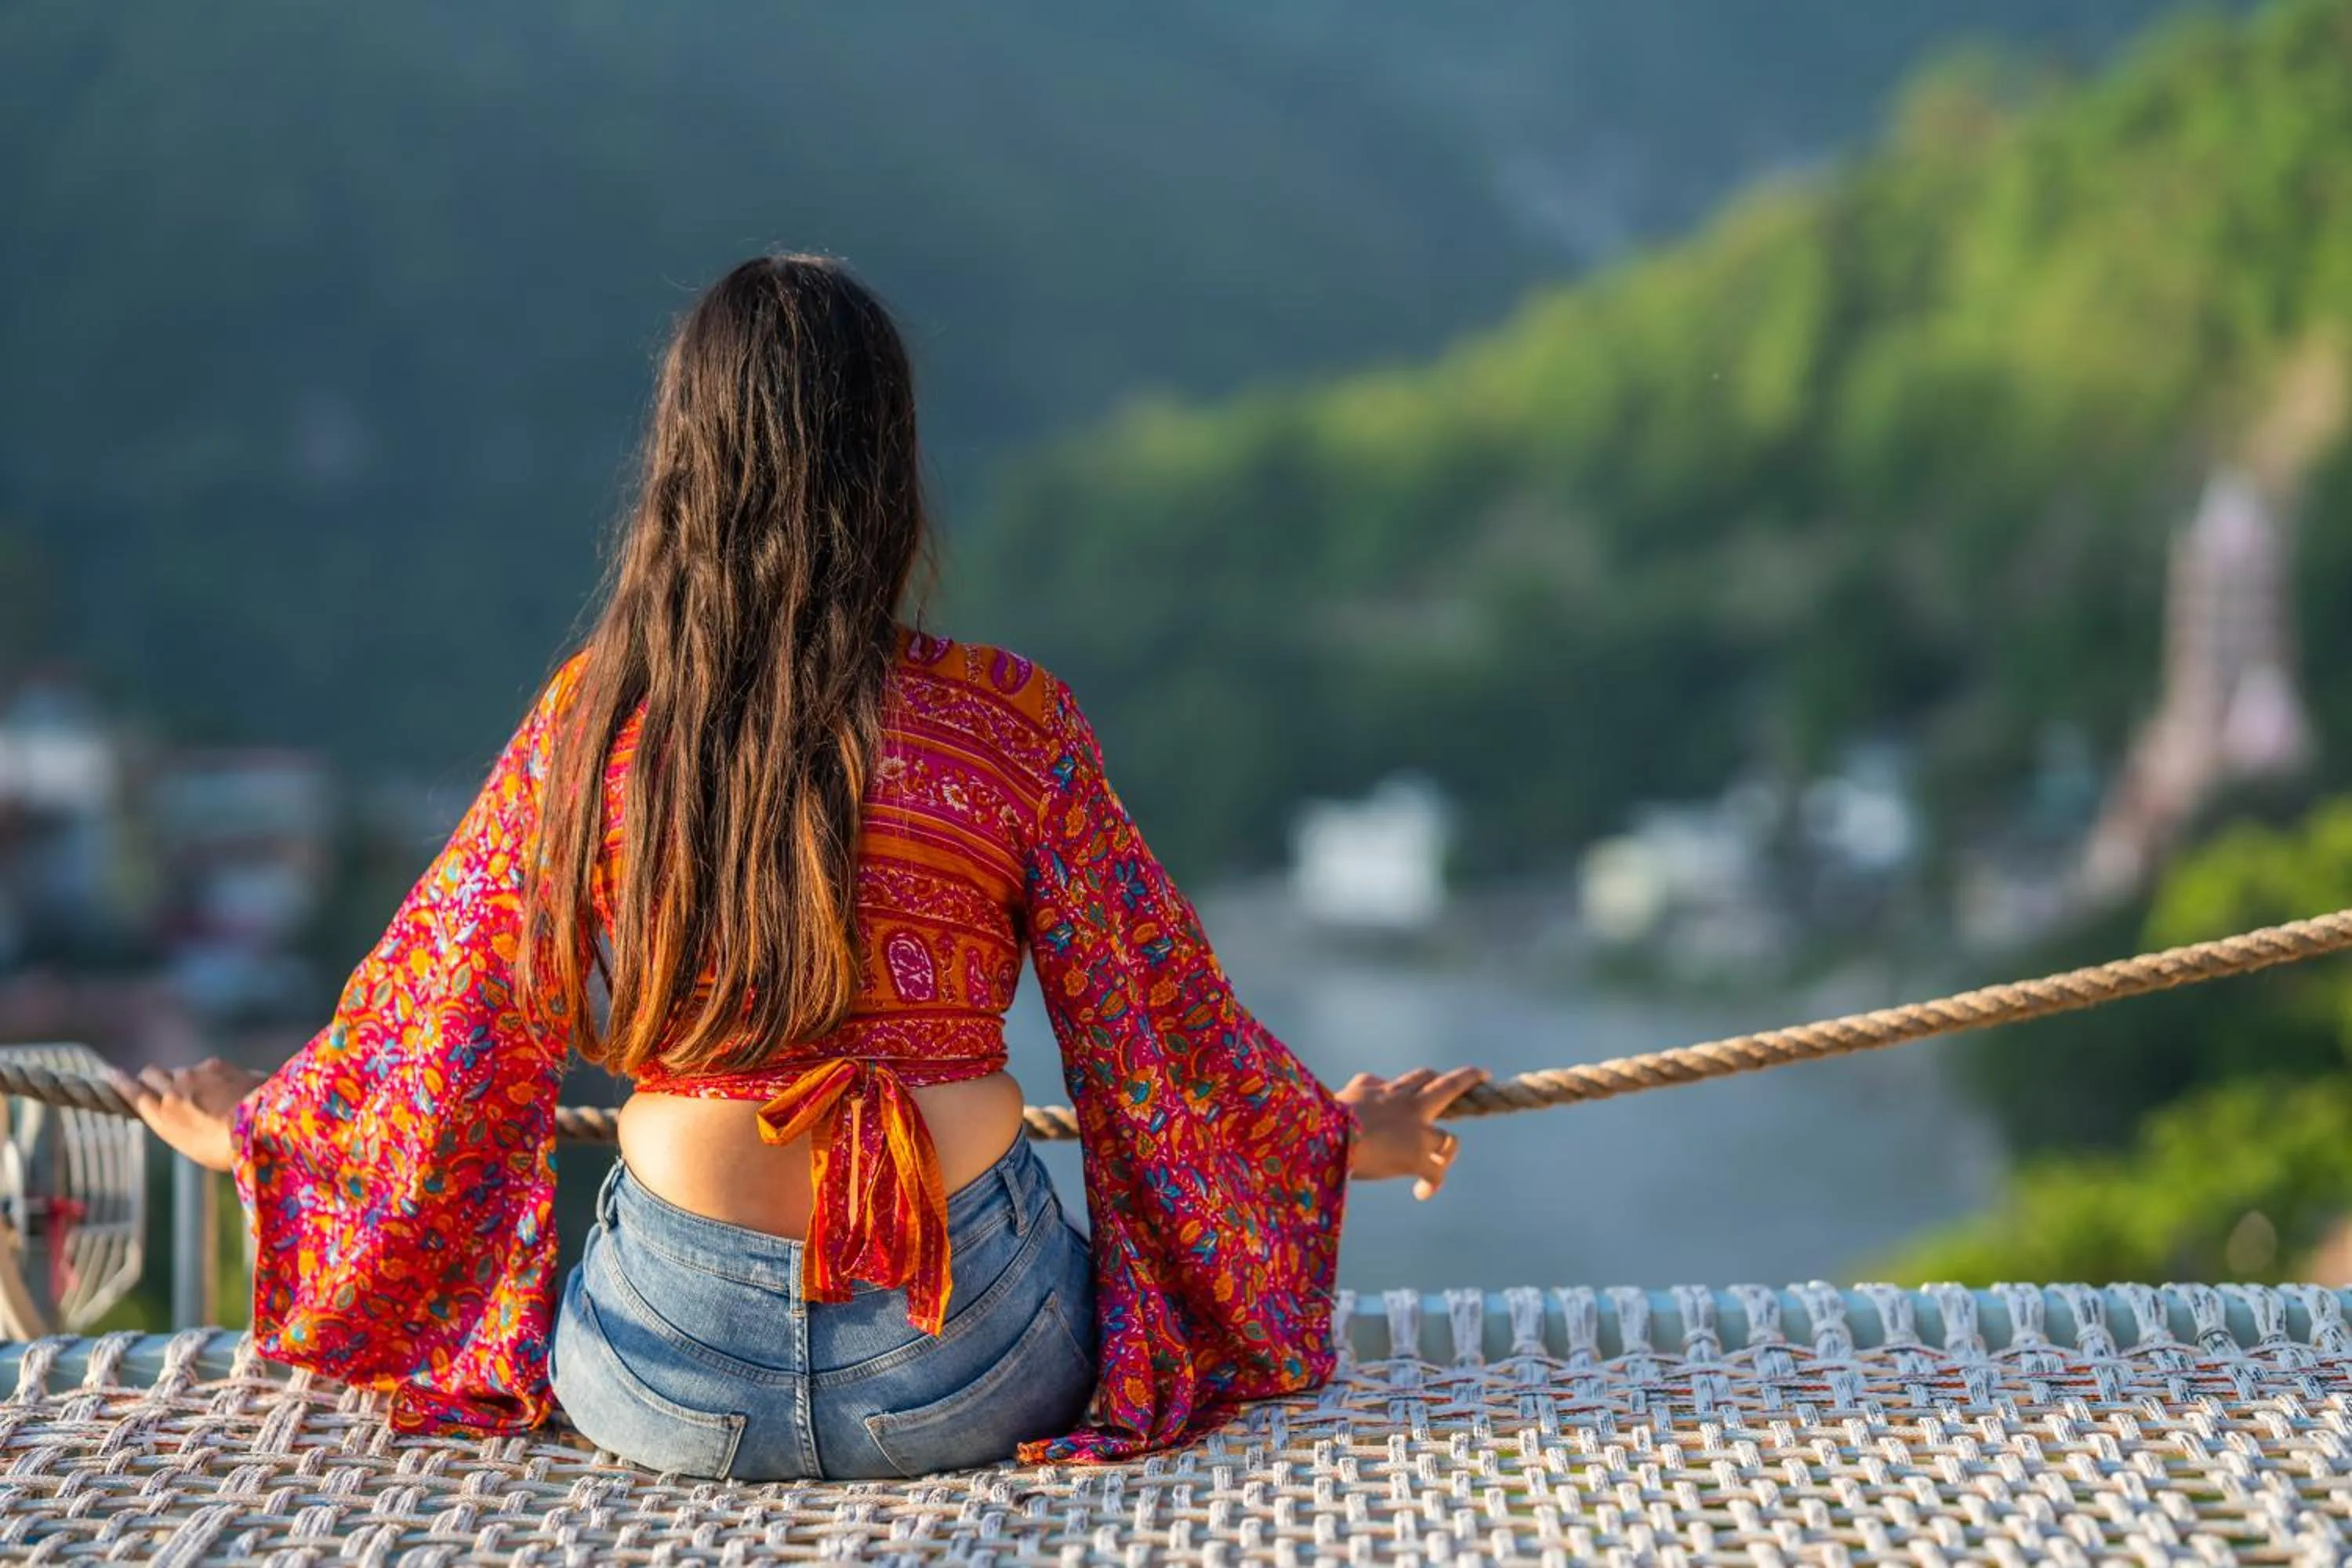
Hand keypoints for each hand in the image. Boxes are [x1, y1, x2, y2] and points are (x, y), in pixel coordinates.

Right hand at [108, 1058, 270, 1173]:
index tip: (110, 1072)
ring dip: (188, 1077)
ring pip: (181, 1070)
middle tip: (163, 1083)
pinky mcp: (216, 1065)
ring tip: (206, 1092)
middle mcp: (170, 1091)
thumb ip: (180, 1122)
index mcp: (161, 1117)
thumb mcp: (191, 1144)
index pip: (132, 1092)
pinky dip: (214, 1075)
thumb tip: (183, 1113)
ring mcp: (192, 1075)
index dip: (120, 1081)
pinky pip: (207, 1067)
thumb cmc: (226, 1149)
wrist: (260, 1127)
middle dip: (154, 1077)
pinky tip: (230, 1086)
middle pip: (151, 1073)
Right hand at [1335, 1065, 1486, 1200]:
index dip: (1421, 1083)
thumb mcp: (1345, 1095)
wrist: (1327, 1133)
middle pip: (1444, 1085)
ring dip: (1449, 1148)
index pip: (1411, 1081)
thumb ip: (1358, 1092)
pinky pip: (1435, 1172)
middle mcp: (1407, 1104)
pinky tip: (1422, 1192)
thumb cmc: (1323, 1119)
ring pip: (1449, 1137)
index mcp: (1385, 1090)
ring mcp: (1417, 1130)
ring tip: (1448, 1153)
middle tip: (1480, 1074)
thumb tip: (1360, 1091)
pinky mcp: (1417, 1156)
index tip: (1426, 1083)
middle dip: (1465, 1078)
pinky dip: (1431, 1183)